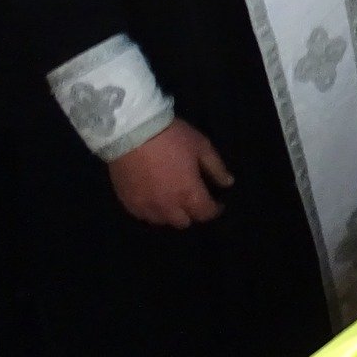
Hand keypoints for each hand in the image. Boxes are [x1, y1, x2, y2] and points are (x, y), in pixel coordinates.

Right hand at [107, 119, 232, 227]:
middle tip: (194, 200)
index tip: (217, 203)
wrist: (132, 133)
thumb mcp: (201, 147)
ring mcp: (146, 208)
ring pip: (164, 222)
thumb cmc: (172, 138)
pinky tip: (154, 199)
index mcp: (188, 193)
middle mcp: (168, 207)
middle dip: (193, 213)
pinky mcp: (129, 204)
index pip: (205, 213)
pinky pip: (144, 216)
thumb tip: (228, 183)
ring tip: (174, 200)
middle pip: (185, 222)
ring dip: (172, 214)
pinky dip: (153, 212)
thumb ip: (216, 168)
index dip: (214, 210)